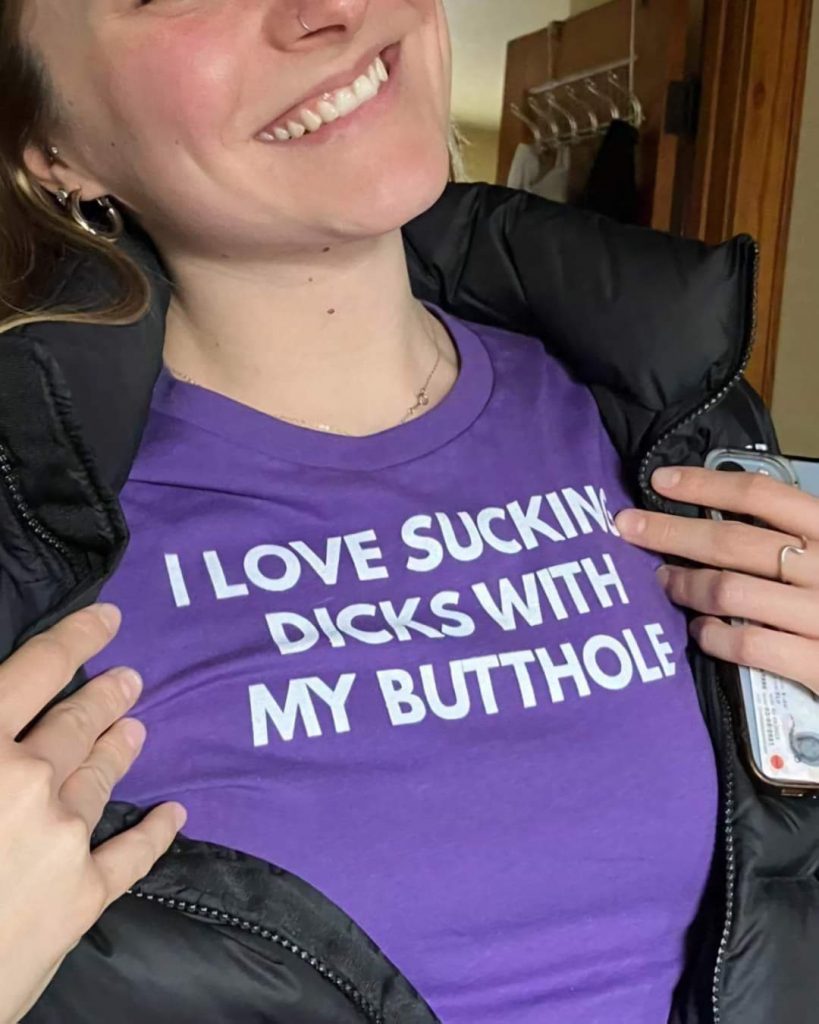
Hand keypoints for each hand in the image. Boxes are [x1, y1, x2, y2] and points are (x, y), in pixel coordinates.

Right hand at [0, 605, 185, 1023]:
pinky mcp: (82, 897)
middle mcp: (30, 783)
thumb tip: (4, 718)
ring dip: (121, 750)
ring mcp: (63, 839)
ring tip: (138, 730)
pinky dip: (156, 835)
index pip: (37, 672)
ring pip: (101, 779)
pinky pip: (130, 857)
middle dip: (105, 698)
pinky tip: (176, 816)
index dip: (75, 639)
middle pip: (77, 725)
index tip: (108, 618)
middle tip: (131, 681)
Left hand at [614, 466, 818, 692]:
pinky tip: (700, 633)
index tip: (660, 480)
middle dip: (671, 531)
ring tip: (664, 582)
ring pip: (730, 591)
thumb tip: (725, 509)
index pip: (764, 494)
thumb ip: (798, 534)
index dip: (707, 483)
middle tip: (628, 527)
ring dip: (685, 584)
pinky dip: (713, 637)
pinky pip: (748, 645)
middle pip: (732, 540)